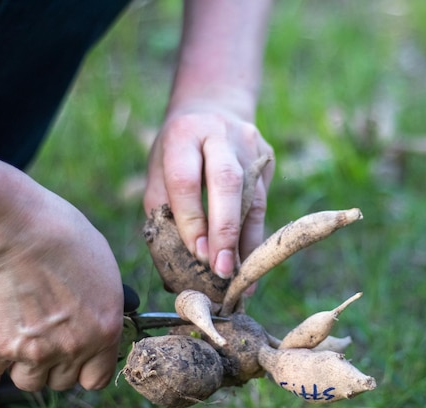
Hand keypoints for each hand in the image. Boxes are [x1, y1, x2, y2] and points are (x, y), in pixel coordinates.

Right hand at [0, 162, 122, 391]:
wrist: (20, 225)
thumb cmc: (63, 236)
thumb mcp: (105, 272)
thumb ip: (104, 308)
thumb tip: (99, 322)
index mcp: (106, 329)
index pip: (98, 378)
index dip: (88, 368)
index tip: (81, 357)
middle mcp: (74, 346)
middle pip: (63, 380)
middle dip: (58, 361)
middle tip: (50, 334)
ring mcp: (35, 350)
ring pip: (31, 379)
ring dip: (28, 362)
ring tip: (27, 330)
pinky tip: (3, 334)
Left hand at [144, 100, 273, 278]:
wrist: (213, 110)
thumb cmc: (178, 152)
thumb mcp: (158, 170)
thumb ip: (162, 211)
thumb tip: (175, 269)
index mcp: (183, 134)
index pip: (186, 180)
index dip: (191, 221)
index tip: (197, 256)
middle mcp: (220, 133)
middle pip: (227, 182)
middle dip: (224, 229)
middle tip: (222, 269)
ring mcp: (249, 144)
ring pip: (253, 197)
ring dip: (246, 241)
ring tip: (242, 279)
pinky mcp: (267, 157)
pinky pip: (263, 201)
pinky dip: (255, 234)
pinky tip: (251, 263)